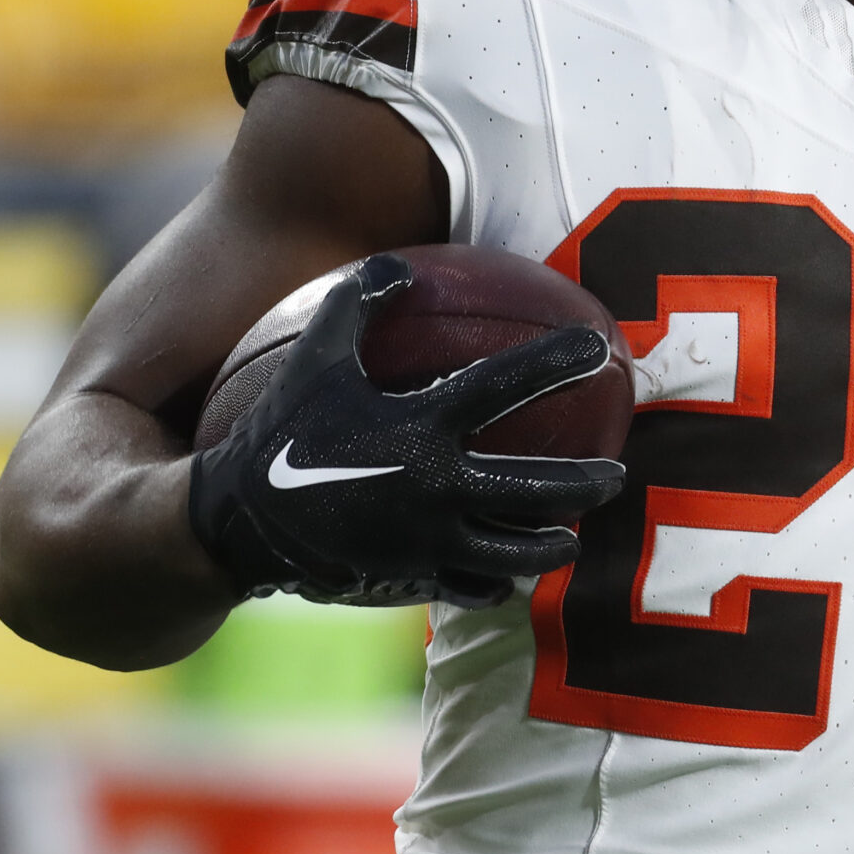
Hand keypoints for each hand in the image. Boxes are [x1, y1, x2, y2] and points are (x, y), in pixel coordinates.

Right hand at [187, 252, 626, 607]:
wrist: (236, 521)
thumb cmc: (283, 430)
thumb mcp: (314, 358)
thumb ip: (354, 305)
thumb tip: (396, 266)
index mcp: (419, 427)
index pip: (505, 384)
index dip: (555, 360)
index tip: (597, 345)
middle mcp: (435, 487)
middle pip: (538, 488)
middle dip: (588, 483)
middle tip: (617, 471)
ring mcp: (428, 541)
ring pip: (517, 550)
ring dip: (554, 543)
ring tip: (575, 534)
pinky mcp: (412, 579)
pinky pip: (473, 587)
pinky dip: (500, 582)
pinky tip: (514, 574)